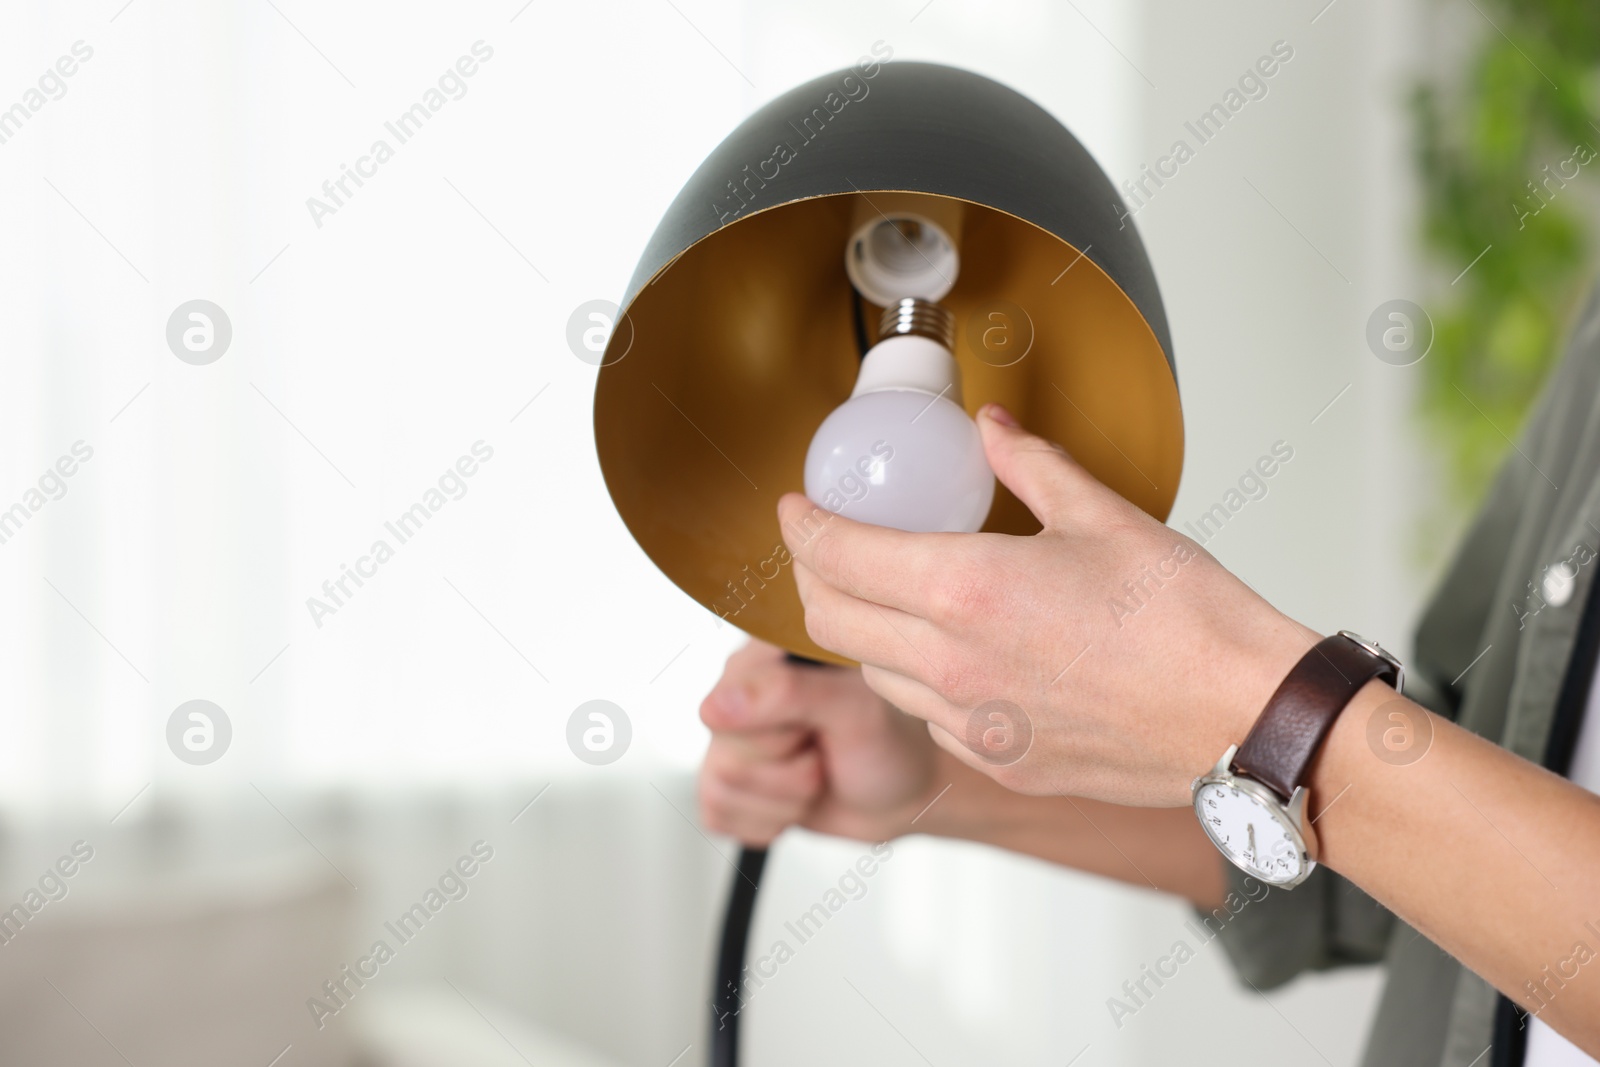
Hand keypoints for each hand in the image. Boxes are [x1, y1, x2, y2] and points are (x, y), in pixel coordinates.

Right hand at [697, 639, 941, 844]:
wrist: (904, 791)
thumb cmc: (889, 740)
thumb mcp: (853, 709)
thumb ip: (788, 693)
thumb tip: (715, 707)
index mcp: (763, 657)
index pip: (726, 706)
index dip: (779, 733)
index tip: (818, 726)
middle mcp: (739, 693)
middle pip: (725, 756)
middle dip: (789, 772)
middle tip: (824, 752)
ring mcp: (730, 740)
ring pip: (720, 789)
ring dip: (786, 799)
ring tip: (818, 773)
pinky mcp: (729, 783)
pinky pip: (719, 816)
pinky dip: (770, 821)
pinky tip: (799, 799)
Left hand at [778, 404, 1317, 807]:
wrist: (1242, 715)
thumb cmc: (1186, 619)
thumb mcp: (1103, 516)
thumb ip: (1030, 465)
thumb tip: (993, 427)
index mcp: (966, 591)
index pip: (837, 555)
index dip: (801, 525)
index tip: (796, 507)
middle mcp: (952, 665)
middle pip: (832, 619)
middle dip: (811, 575)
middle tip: (824, 545)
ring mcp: (972, 723)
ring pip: (874, 671)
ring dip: (862, 628)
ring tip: (884, 593)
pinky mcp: (1000, 761)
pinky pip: (926, 715)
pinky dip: (915, 678)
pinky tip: (947, 652)